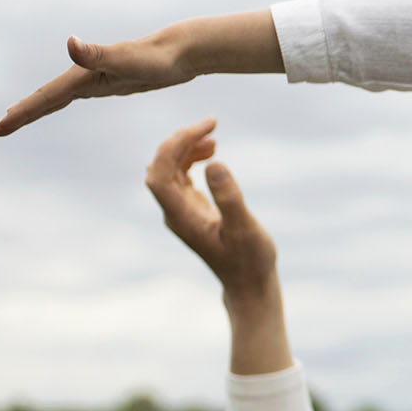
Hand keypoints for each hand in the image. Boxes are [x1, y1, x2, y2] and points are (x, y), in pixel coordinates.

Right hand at [0, 10, 280, 135]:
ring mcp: (94, 77)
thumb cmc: (160, 57)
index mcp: (84, 74)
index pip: (47, 98)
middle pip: (46, 97)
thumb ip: (99, 53)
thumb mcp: (131, 60)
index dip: (23, 113)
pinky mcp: (106, 81)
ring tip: (15, 119)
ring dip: (34, 108)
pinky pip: (73, 96)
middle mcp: (84, 74)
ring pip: (57, 97)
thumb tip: (70, 42)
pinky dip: (57, 102)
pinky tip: (54, 106)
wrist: (182, 50)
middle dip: (21, 113)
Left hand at [145, 119, 277, 301]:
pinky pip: (180, 176)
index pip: (161, 172)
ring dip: (186, 148)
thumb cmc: (250, 261)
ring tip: (214, 137)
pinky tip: (211, 152)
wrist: (249, 285)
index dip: (177, 144)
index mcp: (181, 217)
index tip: (207, 128)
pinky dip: (191, 158)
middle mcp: (174, 212)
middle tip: (212, 125)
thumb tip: (213, 162)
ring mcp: (181, 211)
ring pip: (169, 169)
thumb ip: (229, 196)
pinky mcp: (192, 209)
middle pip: (160, 166)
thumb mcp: (245, 229)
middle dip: (181, 141)